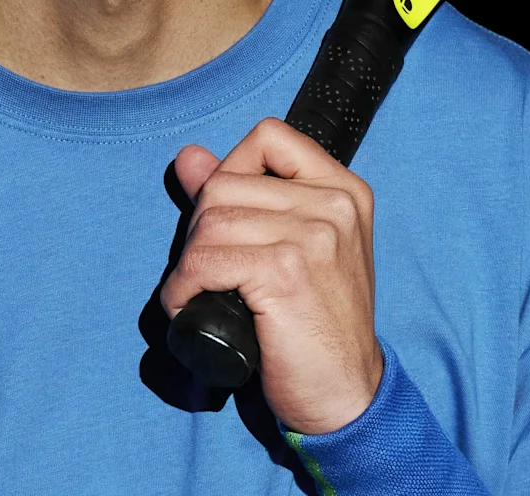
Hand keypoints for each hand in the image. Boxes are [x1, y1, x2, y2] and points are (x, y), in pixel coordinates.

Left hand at [158, 117, 384, 432]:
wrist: (346, 393)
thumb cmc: (319, 326)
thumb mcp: (295, 251)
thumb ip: (247, 197)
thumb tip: (188, 156)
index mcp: (344, 190)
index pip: (270, 137)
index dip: (230, 169)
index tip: (225, 218)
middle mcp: (334, 205)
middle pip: (226, 183)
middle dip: (200, 229)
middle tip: (208, 273)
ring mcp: (313, 236)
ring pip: (210, 223)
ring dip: (188, 265)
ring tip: (197, 294)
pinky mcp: (285, 271)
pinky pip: (205, 261)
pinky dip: (183, 288)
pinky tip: (191, 308)